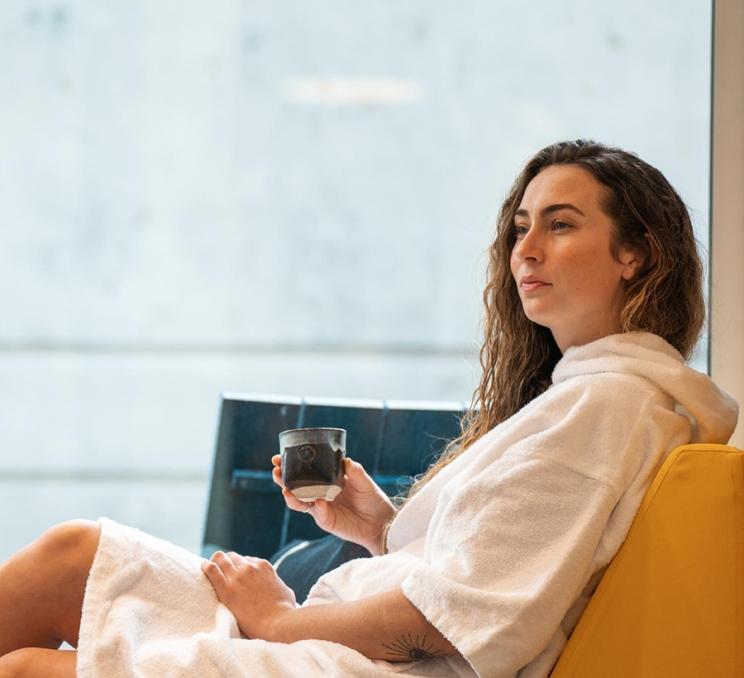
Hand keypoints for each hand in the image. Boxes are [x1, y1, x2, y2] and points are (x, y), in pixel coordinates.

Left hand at [201, 551, 295, 639]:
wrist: (277, 622)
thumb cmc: (284, 610)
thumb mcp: (285, 590)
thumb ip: (275, 583)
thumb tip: (274, 585)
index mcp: (263, 566)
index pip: (246, 559)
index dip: (240, 565)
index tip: (236, 571)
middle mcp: (250, 567)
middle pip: (233, 557)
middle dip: (227, 561)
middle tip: (221, 568)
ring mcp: (238, 577)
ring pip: (221, 559)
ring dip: (216, 561)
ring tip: (208, 564)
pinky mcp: (227, 590)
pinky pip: (212, 571)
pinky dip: (207, 567)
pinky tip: (203, 566)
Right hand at [271, 455, 395, 554]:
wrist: (380, 522)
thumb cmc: (372, 498)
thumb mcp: (364, 481)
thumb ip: (355, 471)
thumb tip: (345, 460)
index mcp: (325, 479)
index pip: (303, 471)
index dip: (290, 465)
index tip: (278, 457)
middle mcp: (319, 493)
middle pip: (294, 486)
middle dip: (282, 479)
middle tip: (275, 471)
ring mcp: (320, 507)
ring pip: (299, 502)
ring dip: (291, 495)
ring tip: (286, 490)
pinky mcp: (326, 520)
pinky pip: (318, 513)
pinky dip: (317, 507)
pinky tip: (319, 502)